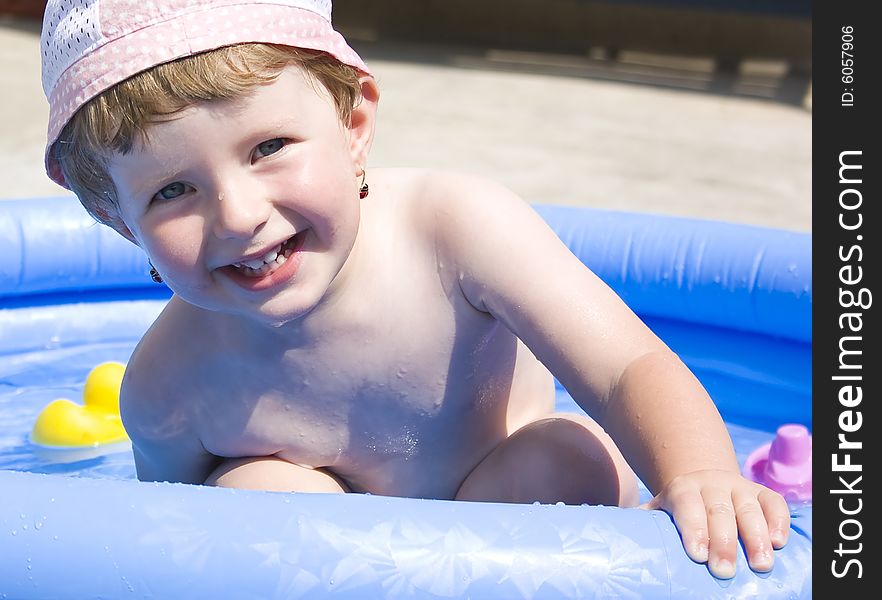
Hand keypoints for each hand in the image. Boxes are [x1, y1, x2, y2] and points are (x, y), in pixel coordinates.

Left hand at [642, 469, 790, 578]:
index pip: (687, 506)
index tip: (697, 555)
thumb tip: (616, 540)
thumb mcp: (658, 510)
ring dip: (756, 537)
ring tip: (760, 565)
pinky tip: (779, 543)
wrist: (702, 482)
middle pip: (719, 510)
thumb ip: (644, 522)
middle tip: (723, 570)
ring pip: (749, 508)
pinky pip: (774, 503)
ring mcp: (739, 487)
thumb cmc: (678, 509)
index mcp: (682, 489)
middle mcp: (712, 485)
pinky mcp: (763, 493)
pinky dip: (778, 522)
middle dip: (723, 541)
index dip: (693, 529)